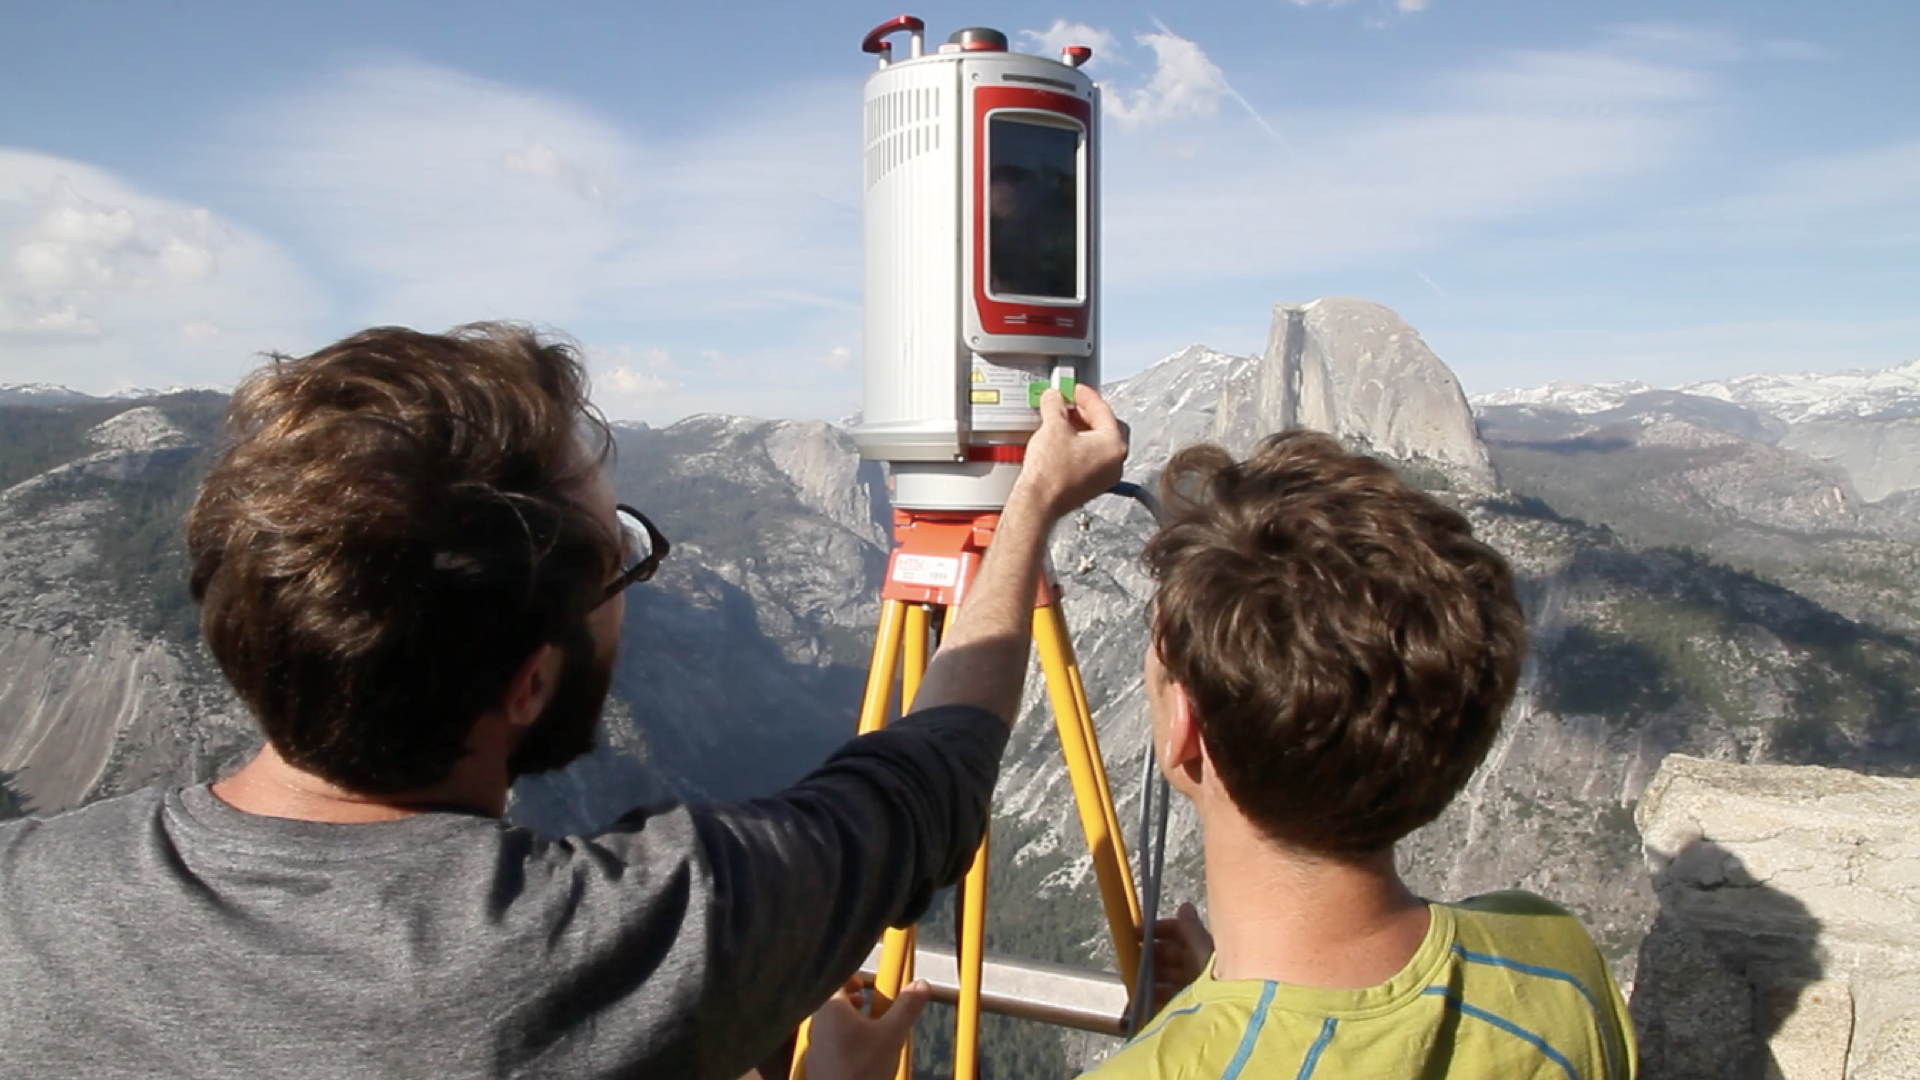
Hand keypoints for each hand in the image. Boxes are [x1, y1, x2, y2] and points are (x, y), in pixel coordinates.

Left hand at [803, 978, 930, 1079]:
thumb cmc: (863, 1069)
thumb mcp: (891, 1035)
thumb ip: (906, 1007)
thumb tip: (921, 984)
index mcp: (830, 1008)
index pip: (836, 980)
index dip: (851, 979)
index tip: (864, 985)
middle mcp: (817, 1023)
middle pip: (830, 1002)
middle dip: (849, 1000)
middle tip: (866, 1003)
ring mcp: (813, 1044)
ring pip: (828, 1023)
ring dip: (845, 1020)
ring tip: (864, 1028)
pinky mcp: (815, 1063)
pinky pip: (826, 1043)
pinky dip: (840, 1040)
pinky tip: (857, 1054)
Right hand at [1010, 384, 1128, 522]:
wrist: (1038, 502)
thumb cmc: (1050, 473)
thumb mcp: (1053, 427)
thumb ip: (1056, 405)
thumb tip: (1054, 397)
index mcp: (1114, 445)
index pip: (1103, 410)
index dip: (1085, 395)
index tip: (1074, 389)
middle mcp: (1115, 462)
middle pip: (1105, 426)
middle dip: (1085, 412)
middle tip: (1067, 402)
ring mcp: (1105, 476)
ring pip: (1098, 443)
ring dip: (1081, 428)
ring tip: (1061, 420)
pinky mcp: (1092, 485)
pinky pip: (1091, 457)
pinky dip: (1079, 445)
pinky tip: (1061, 440)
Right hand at [1140, 902, 1213, 1015]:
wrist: (1225, 1012)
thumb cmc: (1217, 977)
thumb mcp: (1202, 949)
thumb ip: (1191, 928)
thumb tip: (1184, 906)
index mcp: (1203, 948)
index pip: (1177, 932)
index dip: (1156, 930)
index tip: (1135, 932)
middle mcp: (1198, 965)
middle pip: (1168, 954)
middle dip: (1148, 954)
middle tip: (1129, 956)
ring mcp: (1193, 985)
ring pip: (1165, 975)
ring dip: (1147, 974)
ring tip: (1132, 976)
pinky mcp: (1187, 1004)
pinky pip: (1165, 995)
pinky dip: (1152, 994)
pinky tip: (1140, 995)